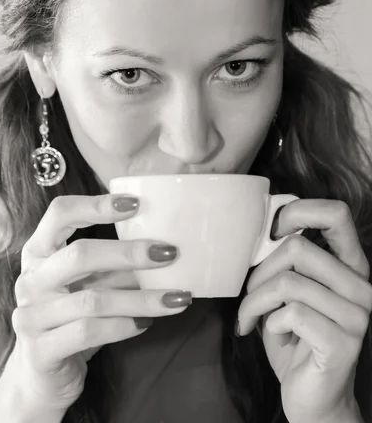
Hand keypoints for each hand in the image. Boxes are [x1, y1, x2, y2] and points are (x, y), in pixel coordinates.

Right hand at [8, 194, 190, 411]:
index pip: (60, 213)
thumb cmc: (71, 319)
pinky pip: (89, 332)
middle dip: (129, 253)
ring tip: (177, 297)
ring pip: (93, 300)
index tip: (137, 204)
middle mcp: (30, 280)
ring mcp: (31, 316)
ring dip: (141, 298)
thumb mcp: (88, 285)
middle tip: (169, 253)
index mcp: (38, 252)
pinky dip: (123, 326)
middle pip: (80, 255)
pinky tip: (146, 323)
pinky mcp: (41, 351)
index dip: (96, 205)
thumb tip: (164, 246)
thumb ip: (112, 265)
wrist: (41, 380)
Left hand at [237, 199, 371, 422]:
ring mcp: (357, 315)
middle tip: (251, 295)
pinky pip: (290, 314)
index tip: (272, 232)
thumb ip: (285, 262)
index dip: (298, 212)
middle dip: (260, 272)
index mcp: (349, 266)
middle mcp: (360, 286)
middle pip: (298, 248)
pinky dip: (268, 323)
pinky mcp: (343, 343)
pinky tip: (272, 335)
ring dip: (255, 302)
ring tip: (251, 317)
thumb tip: (259, 233)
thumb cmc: (294, 339)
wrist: (312, 398)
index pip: (336, 214)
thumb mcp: (289, 292)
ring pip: (287, 282)